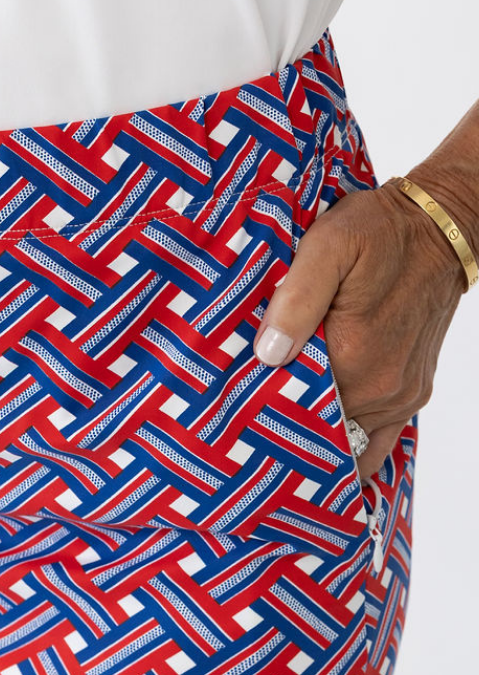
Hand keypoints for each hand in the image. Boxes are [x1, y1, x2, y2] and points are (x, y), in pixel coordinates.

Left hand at [251, 173, 472, 478]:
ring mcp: (400, 398)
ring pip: (348, 442)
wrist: (440, 227)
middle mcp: (381, 391)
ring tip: (281, 431)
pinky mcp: (412, 395)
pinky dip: (352, 447)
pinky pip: (378, 441)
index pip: (294, 412)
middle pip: (320, 433)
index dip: (262, 413)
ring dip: (317, 439)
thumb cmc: (379, 232)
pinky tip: (324, 444)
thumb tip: (268, 354)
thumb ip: (296, 301)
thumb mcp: (327, 247)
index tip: (235, 411)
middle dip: (285, 430)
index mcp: (354, 361)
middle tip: (248, 423)